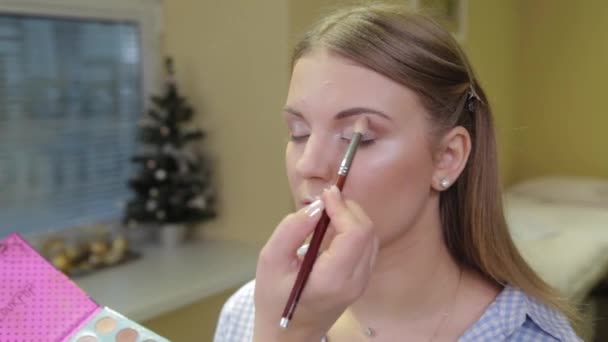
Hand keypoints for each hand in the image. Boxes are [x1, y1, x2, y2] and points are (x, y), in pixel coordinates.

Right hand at [253, 186, 378, 341]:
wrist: (287, 333)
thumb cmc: (274, 299)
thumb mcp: (270, 260)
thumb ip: (291, 229)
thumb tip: (317, 206)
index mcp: (333, 278)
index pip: (355, 232)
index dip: (343, 207)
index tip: (325, 195)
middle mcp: (354, 282)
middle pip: (367, 231)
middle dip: (348, 208)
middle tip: (326, 200)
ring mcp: (361, 283)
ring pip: (371, 237)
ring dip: (352, 218)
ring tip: (327, 213)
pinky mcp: (361, 281)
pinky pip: (367, 246)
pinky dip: (354, 230)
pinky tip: (333, 229)